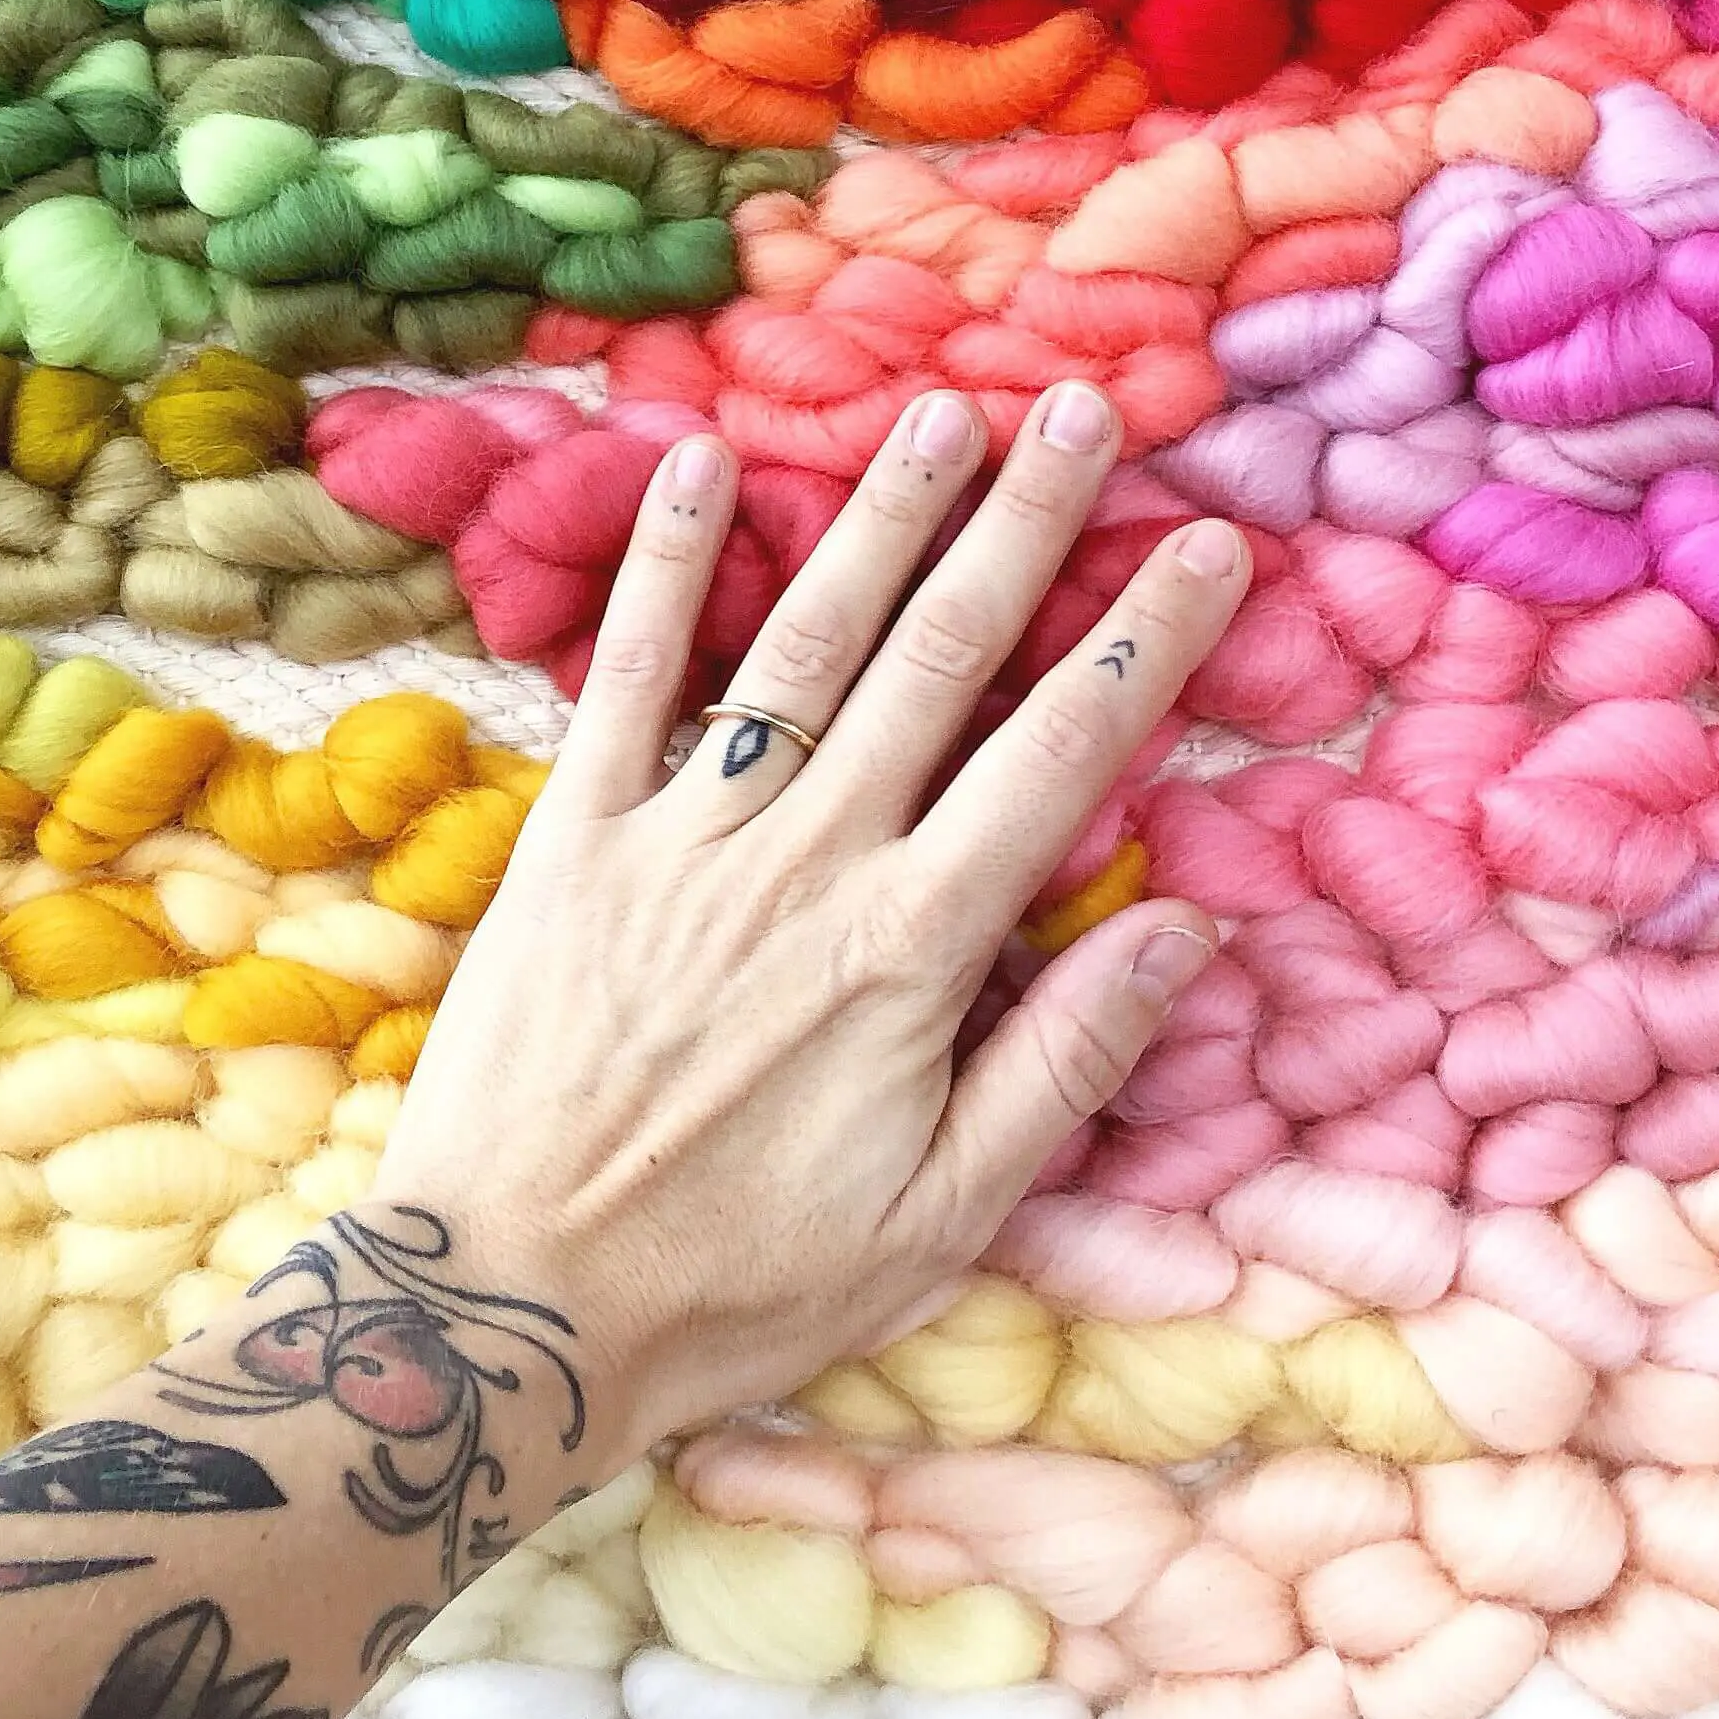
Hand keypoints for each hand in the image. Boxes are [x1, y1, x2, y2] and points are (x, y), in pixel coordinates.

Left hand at [371, 380, 1247, 1470]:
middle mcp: (808, 858)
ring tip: (941, 412)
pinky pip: (624, 676)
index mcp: (912, 946)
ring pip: (803, 640)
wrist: (508, 1309)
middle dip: (1023, 524)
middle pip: (942, 657)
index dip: (1148, 640)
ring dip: (877, 516)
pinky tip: (693, 461)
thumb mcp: (942, 1214)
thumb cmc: (743, 1281)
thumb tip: (1187, 929)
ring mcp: (683, 833)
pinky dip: (659, 564)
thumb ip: (1065, 1061)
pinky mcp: (575, 838)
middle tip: (1082, 409)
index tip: (1211, 542)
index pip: (1061, 754)